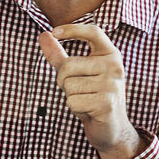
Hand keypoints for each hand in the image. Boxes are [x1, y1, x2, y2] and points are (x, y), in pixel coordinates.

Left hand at [37, 25, 144, 158]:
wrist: (112, 129)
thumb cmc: (93, 97)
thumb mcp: (78, 73)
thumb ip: (60, 55)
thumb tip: (43, 35)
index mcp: (110, 55)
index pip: (94, 32)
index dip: (73, 29)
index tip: (54, 32)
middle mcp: (114, 66)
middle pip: (69, 65)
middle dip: (63, 81)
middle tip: (78, 90)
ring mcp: (112, 85)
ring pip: (69, 85)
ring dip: (70, 97)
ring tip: (86, 101)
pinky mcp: (106, 103)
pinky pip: (73, 101)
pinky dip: (75, 109)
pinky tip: (88, 111)